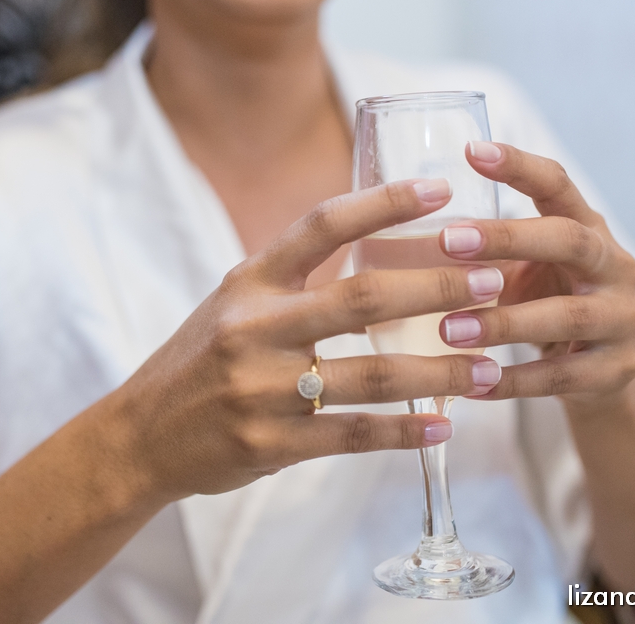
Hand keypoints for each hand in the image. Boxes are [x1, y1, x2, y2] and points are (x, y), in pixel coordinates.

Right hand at [109, 179, 507, 500]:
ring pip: (372, 374)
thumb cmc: (199, 361)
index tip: (442, 191)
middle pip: (363, 298)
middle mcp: (255, 327)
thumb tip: (374, 245)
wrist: (139, 435)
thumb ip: (292, 279)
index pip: (322, 224)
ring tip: (491, 369)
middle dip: (438, 288)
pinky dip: (405, 431)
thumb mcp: (232, 302)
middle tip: (496, 281)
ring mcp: (262, 388)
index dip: (384, 203)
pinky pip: (354, 434)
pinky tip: (443, 425)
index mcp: (249, 281)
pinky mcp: (270, 443)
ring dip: (441, 372)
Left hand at [437, 142, 634, 408]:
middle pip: (568, 239)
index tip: (471, 150)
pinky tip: (471, 383)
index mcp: (586, 226)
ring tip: (448, 330)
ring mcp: (623, 317)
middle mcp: (613, 264)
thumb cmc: (539, 303)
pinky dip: (514, 381)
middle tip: (447, 242)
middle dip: (508, 239)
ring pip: (567, 315)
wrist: (597, 374)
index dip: (519, 165)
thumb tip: (381, 228)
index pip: (557, 183)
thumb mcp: (518, 268)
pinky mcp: (618, 370)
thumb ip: (476, 249)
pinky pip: (563, 377)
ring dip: (503, 322)